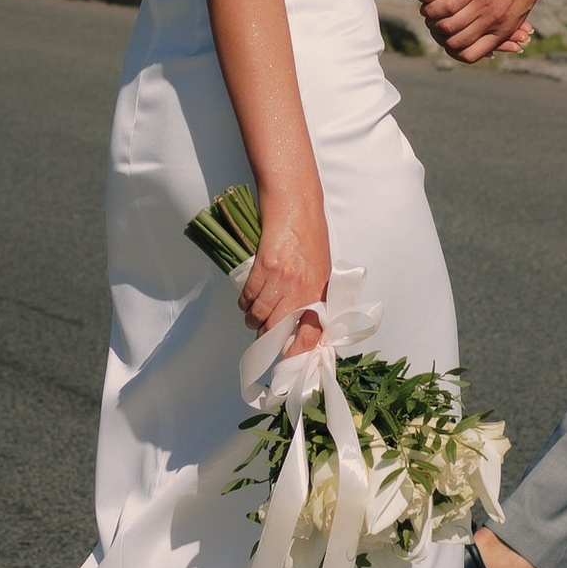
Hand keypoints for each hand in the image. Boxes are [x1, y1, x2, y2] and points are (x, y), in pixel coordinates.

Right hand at [239, 200, 331, 346]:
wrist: (296, 203)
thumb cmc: (310, 234)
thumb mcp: (321, 268)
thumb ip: (313, 296)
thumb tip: (305, 325)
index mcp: (320, 291)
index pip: (311, 335)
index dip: (297, 354)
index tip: (287, 364)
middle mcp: (302, 289)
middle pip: (278, 331)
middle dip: (269, 341)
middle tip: (264, 341)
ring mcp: (282, 279)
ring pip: (259, 317)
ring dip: (253, 321)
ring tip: (255, 317)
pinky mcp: (264, 267)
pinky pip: (248, 298)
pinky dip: (245, 303)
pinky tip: (248, 299)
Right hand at [426, 0, 554, 64]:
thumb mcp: (522, 6)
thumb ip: (509, 20)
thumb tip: (503, 31)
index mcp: (503, 28)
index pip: (471, 54)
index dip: (455, 51)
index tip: (447, 43)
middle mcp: (492, 21)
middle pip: (456, 42)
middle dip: (441, 38)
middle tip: (433, 28)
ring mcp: (483, 4)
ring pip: (449, 26)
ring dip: (434, 24)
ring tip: (427, 18)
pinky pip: (447, 5)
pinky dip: (434, 9)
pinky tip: (428, 6)